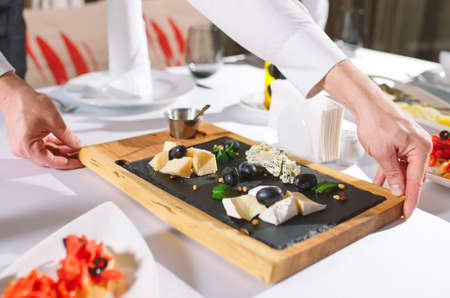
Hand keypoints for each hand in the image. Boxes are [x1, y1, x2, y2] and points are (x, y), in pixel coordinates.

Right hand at [0, 72, 82, 168]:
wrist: (15, 94)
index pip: (50, 161)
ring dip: (61, 151)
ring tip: (76, 148)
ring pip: (47, 153)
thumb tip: (78, 145)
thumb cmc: (27, 103)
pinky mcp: (26, 141)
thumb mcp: (54, 120)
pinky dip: (54, 146)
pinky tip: (67, 144)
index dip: (67, 162)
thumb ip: (68, 136)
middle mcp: (22, 149)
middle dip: (66, 157)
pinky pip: (42, 147)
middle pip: (49, 159)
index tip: (78, 161)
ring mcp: (23, 146)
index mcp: (26, 146)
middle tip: (80, 156)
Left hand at [321, 60, 431, 218]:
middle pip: (413, 176)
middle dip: (405, 192)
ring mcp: (410, 143)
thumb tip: (399, 189)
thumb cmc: (376, 121)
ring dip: (395, 181)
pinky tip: (381, 182)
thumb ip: (392, 173)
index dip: (411, 199)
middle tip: (400, 209)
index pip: (416, 181)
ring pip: (404, 169)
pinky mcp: (401, 142)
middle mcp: (419, 146)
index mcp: (420, 148)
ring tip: (390, 197)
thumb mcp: (382, 153)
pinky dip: (389, 171)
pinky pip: (397, 161)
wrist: (367, 104)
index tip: (407, 212)